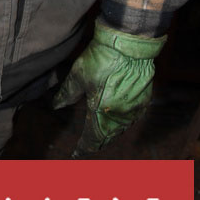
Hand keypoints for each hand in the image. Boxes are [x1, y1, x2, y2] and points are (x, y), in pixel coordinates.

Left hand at [52, 21, 165, 156]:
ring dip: (110, 135)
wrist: (128, 45)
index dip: (83, 148)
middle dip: (97, 143)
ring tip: (101, 136)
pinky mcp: (143, 100)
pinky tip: (117, 120)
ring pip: (121, 130)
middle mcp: (120, 116)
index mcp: (102, 113)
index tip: (75, 154)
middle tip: (88, 147)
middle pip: (107, 137)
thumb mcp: (78, 75)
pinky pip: (131, 119)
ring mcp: (134, 109)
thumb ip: (67, 94)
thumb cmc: (101, 59)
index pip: (92, 138)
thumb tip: (56, 106)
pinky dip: (122, 123)